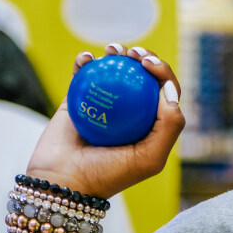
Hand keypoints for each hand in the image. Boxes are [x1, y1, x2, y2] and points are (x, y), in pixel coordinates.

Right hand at [25, 44, 184, 199]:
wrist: (63, 183)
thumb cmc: (108, 175)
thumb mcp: (150, 158)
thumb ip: (168, 127)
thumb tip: (169, 91)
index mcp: (151, 125)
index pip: (164, 92)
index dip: (163, 72)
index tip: (149, 64)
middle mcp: (129, 113)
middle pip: (141, 77)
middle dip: (143, 57)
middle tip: (134, 53)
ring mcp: (102, 105)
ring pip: (113, 72)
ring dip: (116, 54)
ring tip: (113, 49)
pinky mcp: (76, 101)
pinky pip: (82, 76)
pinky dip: (85, 62)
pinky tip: (86, 57)